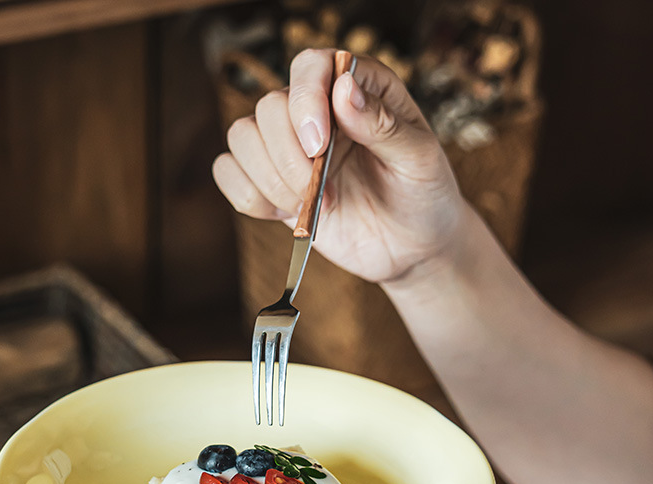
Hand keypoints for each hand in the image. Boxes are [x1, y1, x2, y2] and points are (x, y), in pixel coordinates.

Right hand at [213, 48, 465, 283]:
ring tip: (312, 206)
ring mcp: (290, 150)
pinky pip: (229, 174)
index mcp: (357, 90)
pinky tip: (285, 213)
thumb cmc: (424, 196)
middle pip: (268, 107)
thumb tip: (343, 90)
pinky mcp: (272, 186)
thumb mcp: (420, 159)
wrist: (412, 248)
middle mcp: (317, 112)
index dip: (305, 100)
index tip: (319, 145)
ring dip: (270, 179)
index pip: (309, 66)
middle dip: (289, 157)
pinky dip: (248, 196)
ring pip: (241, 137)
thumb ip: (384, 124)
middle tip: (324, 191)